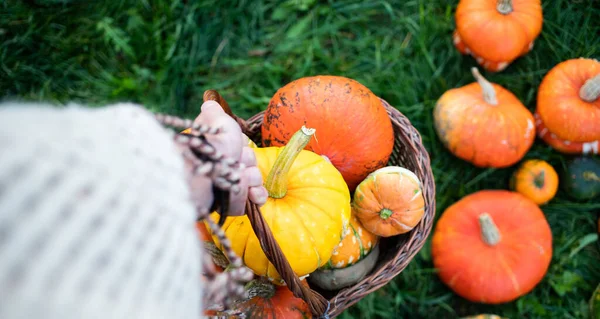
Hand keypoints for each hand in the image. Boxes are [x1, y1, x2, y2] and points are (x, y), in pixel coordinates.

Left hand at [182, 100, 267, 216]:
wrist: (205, 178)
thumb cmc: (211, 147)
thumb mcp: (215, 121)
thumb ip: (214, 113)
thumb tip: (209, 102)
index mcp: (219, 149)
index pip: (242, 144)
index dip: (240, 143)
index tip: (235, 144)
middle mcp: (224, 166)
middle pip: (251, 161)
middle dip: (248, 163)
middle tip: (237, 164)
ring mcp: (230, 185)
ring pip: (255, 178)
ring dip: (252, 178)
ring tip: (242, 180)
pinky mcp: (236, 203)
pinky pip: (256, 197)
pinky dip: (257, 195)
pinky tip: (253, 195)